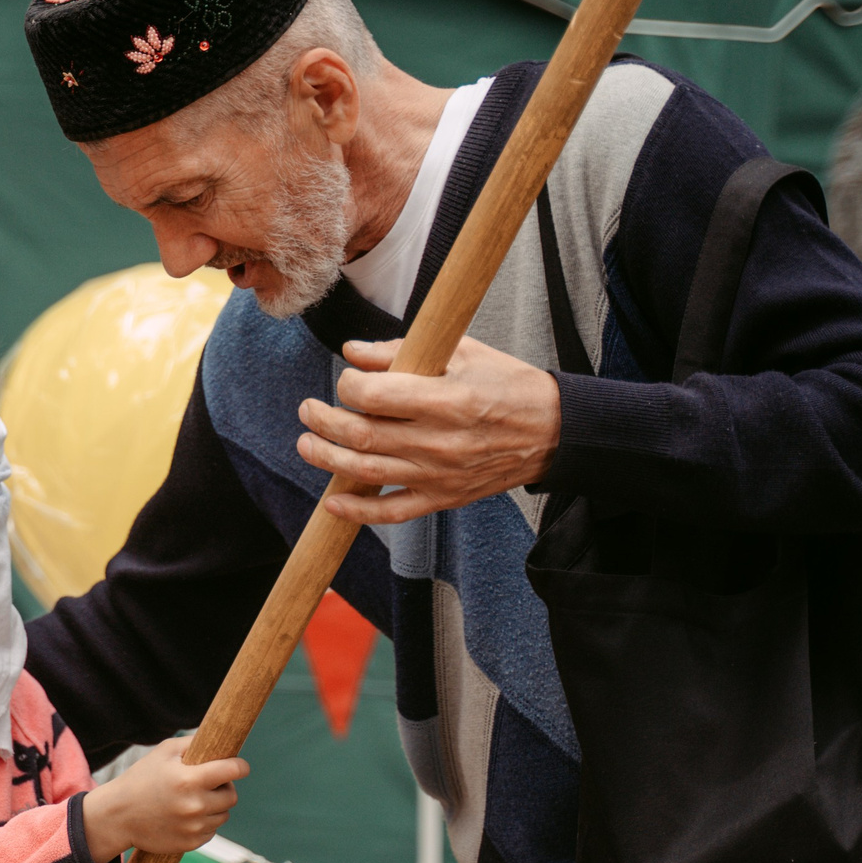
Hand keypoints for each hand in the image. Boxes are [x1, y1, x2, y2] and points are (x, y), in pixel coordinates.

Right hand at [79, 734, 247, 862]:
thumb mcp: (163, 753)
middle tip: (209, 784)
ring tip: (193, 800)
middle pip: (231, 795)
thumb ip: (193, 744)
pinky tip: (187, 816)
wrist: (117, 816)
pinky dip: (205, 823)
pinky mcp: (191, 843)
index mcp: (189, 780)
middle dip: (224, 787)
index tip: (240, 767)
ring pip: (223, 815)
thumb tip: (219, 740)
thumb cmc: (141, 779)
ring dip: (215, 806)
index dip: (240, 766)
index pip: (231, 771)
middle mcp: (194, 805)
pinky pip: (211, 831)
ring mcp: (193, 827)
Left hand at [296, 336, 560, 524]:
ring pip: (368, 473)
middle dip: (324, 422)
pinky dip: (359, 511)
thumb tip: (352, 352)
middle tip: (308, 410)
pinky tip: (333, 503)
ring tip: (307, 443)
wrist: (554, 432)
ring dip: (327, 460)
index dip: (348, 387)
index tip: (347, 381)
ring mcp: (440, 474)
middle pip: (362, 437)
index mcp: (447, 400)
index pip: (375, 397)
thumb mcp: (464, 352)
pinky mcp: (443, 498)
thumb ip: (403, 350)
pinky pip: (394, 512)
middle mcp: (440, 441)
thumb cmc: (509, 385)